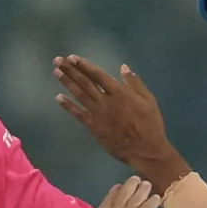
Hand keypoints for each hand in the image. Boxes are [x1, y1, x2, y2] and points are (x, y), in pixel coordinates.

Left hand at [54, 56, 188, 191]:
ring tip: (56, 72)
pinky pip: (78, 114)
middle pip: (84, 82)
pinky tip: (58, 98)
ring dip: (67, 83)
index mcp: (119, 92)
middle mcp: (105, 100)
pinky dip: (68, 106)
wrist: (144, 149)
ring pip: (79, 95)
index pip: (97, 74)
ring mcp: (97, 114)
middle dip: (70, 70)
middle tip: (57, 61)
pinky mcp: (93, 127)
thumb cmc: (150, 124)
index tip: (72, 58)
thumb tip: (123, 67)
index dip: (84, 65)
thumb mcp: (148, 100)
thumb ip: (134, 83)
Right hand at [97, 175, 160, 207]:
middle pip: (126, 191)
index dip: (116, 190)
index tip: (119, 186)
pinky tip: (156, 198)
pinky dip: (153, 201)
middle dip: (131, 184)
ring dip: (143, 189)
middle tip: (136, 180)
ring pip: (138, 195)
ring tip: (147, 184)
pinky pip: (149, 206)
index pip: (111, 196)